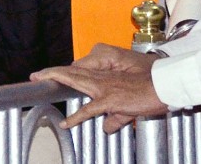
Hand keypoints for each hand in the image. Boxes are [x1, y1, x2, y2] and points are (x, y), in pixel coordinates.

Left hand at [31, 46, 166, 131]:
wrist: (164, 85)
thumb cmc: (150, 89)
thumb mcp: (129, 106)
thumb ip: (115, 117)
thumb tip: (107, 127)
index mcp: (106, 78)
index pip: (80, 73)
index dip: (63, 74)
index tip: (50, 76)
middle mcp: (102, 79)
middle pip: (71, 73)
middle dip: (52, 73)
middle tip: (36, 75)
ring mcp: (105, 88)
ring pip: (75, 81)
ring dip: (56, 80)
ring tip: (40, 81)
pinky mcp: (111, 100)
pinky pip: (90, 109)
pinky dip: (77, 117)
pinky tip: (67, 123)